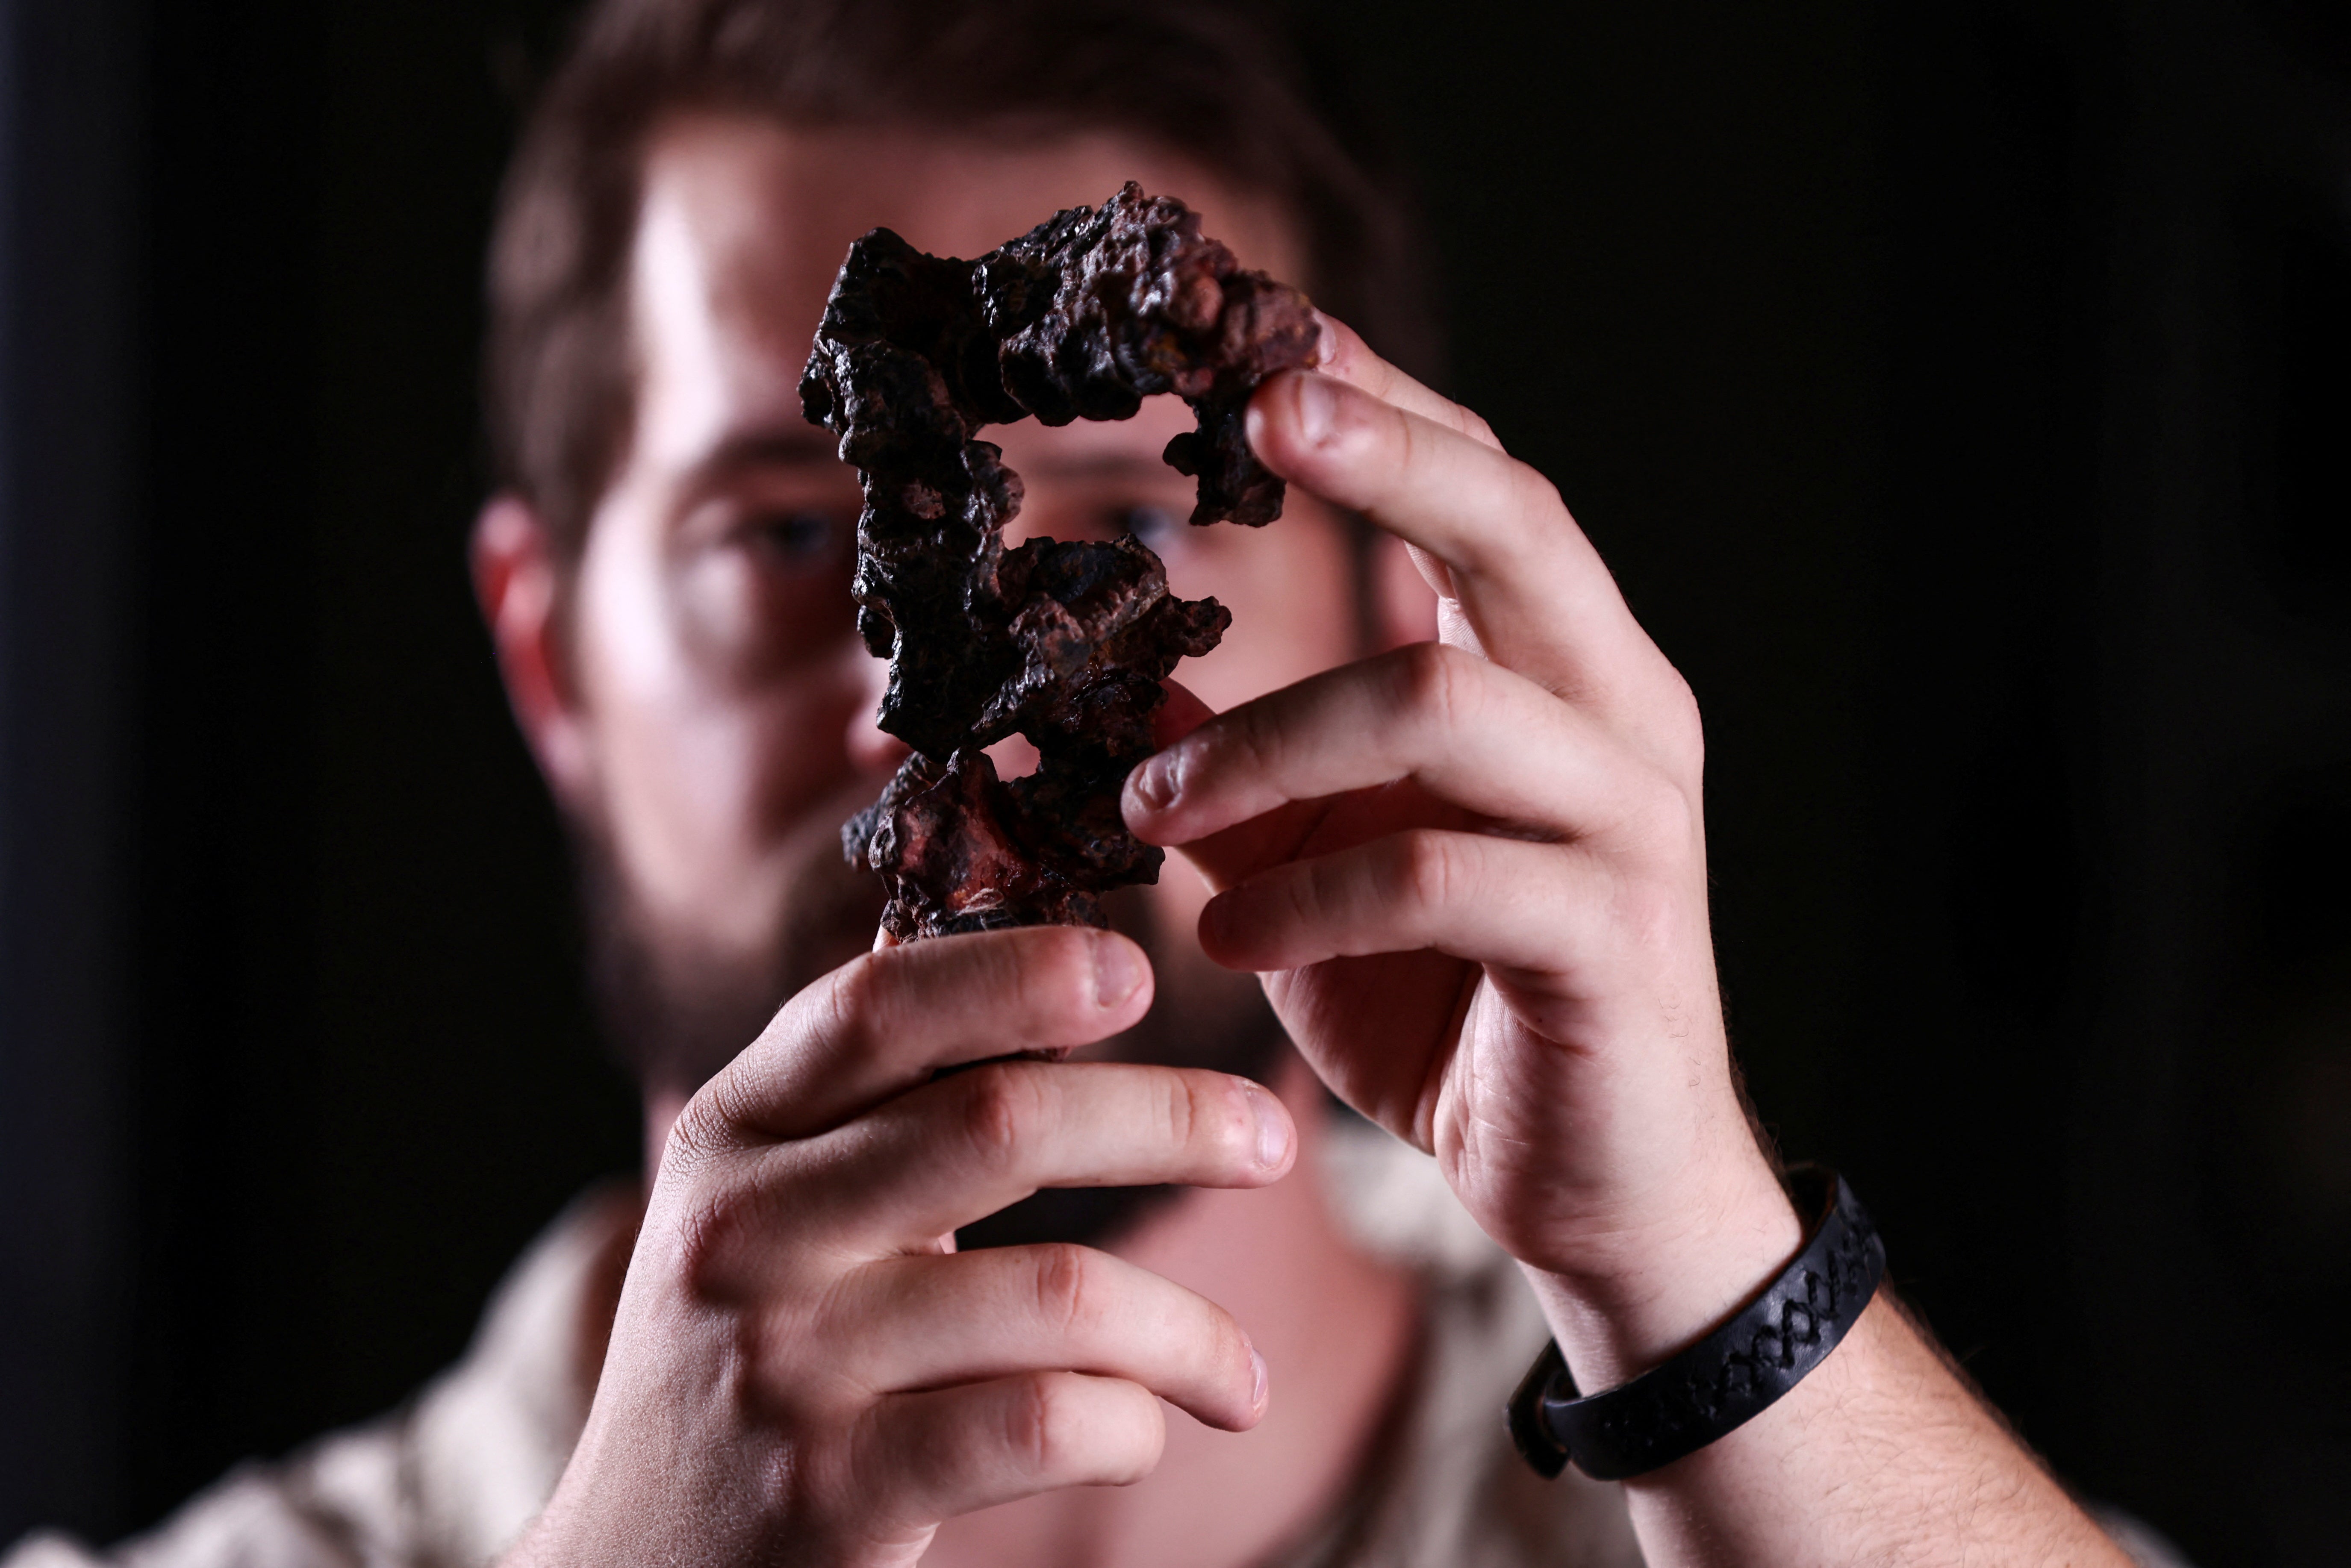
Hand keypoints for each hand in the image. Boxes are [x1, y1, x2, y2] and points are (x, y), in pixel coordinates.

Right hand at [504, 927, 1292, 1567]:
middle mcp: (746, 1232)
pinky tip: (1152, 1432)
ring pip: (1055, 1293)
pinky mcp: (830, 1492)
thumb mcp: (769, 1202)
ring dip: (1190, 1331)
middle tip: (1271, 1138)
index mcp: (734, 1132)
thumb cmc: (751, 1349)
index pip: (877, 1008)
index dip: (1017, 972)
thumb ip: (873, 1090)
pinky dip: (1133, 1425)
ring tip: (1245, 1377)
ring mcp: (783, 1364)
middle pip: (997, 1122)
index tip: (1136, 969)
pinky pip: (1041, 1425)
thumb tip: (1024, 941)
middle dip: (1169, 1118)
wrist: (636, 1563)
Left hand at [1123, 316, 1799, 1383]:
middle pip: (1517, 526)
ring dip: (1271, 741)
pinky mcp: (1613, 939)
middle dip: (1385, 455)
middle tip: (1256, 413)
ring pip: (1446, 702)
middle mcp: (1617, 715)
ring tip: (1155, 807)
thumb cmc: (1457, 1005)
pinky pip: (1447, 871)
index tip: (1263, 331)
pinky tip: (1231, 937)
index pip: (1486, 489)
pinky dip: (1314, 895)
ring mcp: (1628, 822)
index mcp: (1562, 671)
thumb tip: (1116, 688)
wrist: (1601, 1189)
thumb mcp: (1323, 869)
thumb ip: (1246, 776)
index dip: (1384, 403)